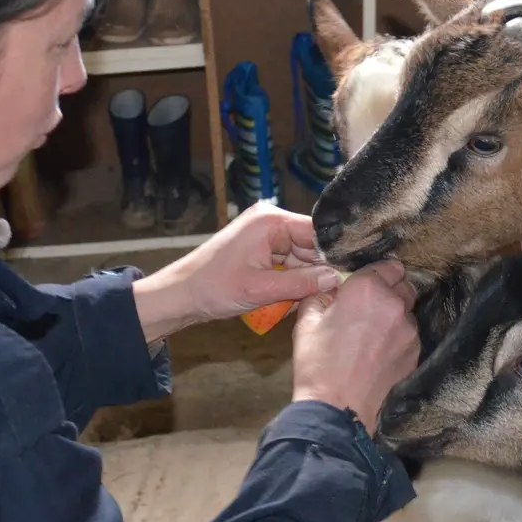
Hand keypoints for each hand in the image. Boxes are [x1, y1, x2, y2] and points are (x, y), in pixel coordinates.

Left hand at [132, 202, 342, 342]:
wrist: (180, 296)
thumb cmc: (213, 288)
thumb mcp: (261, 289)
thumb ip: (302, 283)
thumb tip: (334, 278)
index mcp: (270, 221)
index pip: (317, 231)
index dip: (331, 254)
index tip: (342, 277)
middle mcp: (270, 222)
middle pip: (311, 246)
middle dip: (313, 272)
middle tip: (311, 296)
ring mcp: (265, 235)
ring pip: (301, 258)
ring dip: (300, 280)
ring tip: (290, 299)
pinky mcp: (261, 248)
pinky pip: (288, 264)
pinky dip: (288, 281)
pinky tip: (282, 297)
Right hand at [290, 259, 420, 429]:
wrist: (338, 409)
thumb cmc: (318, 364)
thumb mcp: (306, 321)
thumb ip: (322, 295)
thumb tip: (332, 290)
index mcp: (367, 289)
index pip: (387, 265)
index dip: (378, 273)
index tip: (368, 282)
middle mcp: (394, 304)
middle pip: (403, 286)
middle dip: (390, 291)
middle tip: (370, 307)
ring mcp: (409, 330)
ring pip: (407, 312)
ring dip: (395, 316)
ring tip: (374, 333)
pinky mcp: (415, 352)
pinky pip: (409, 335)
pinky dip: (399, 337)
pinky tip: (380, 351)